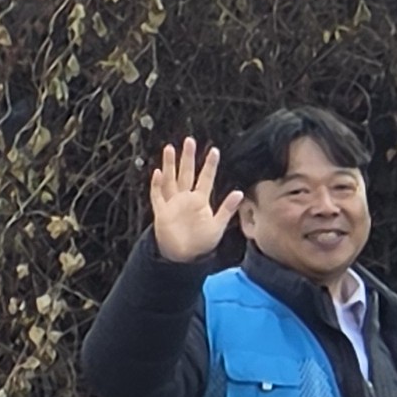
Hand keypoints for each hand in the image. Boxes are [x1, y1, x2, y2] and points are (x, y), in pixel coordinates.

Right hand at [146, 139, 241, 263]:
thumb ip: (227, 208)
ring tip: (170, 148)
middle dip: (187, 157)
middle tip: (189, 140)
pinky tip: (157, 172)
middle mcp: (185, 198)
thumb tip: (239, 192)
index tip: (214, 150)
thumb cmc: (202, 241)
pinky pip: (157, 196)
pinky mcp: (161, 211)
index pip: (205, 178)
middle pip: (186, 173)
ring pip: (170, 179)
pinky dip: (156, 185)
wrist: (184, 255)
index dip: (209, 165)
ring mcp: (172, 203)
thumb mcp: (218, 224)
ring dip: (169, 165)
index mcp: (200, 200)